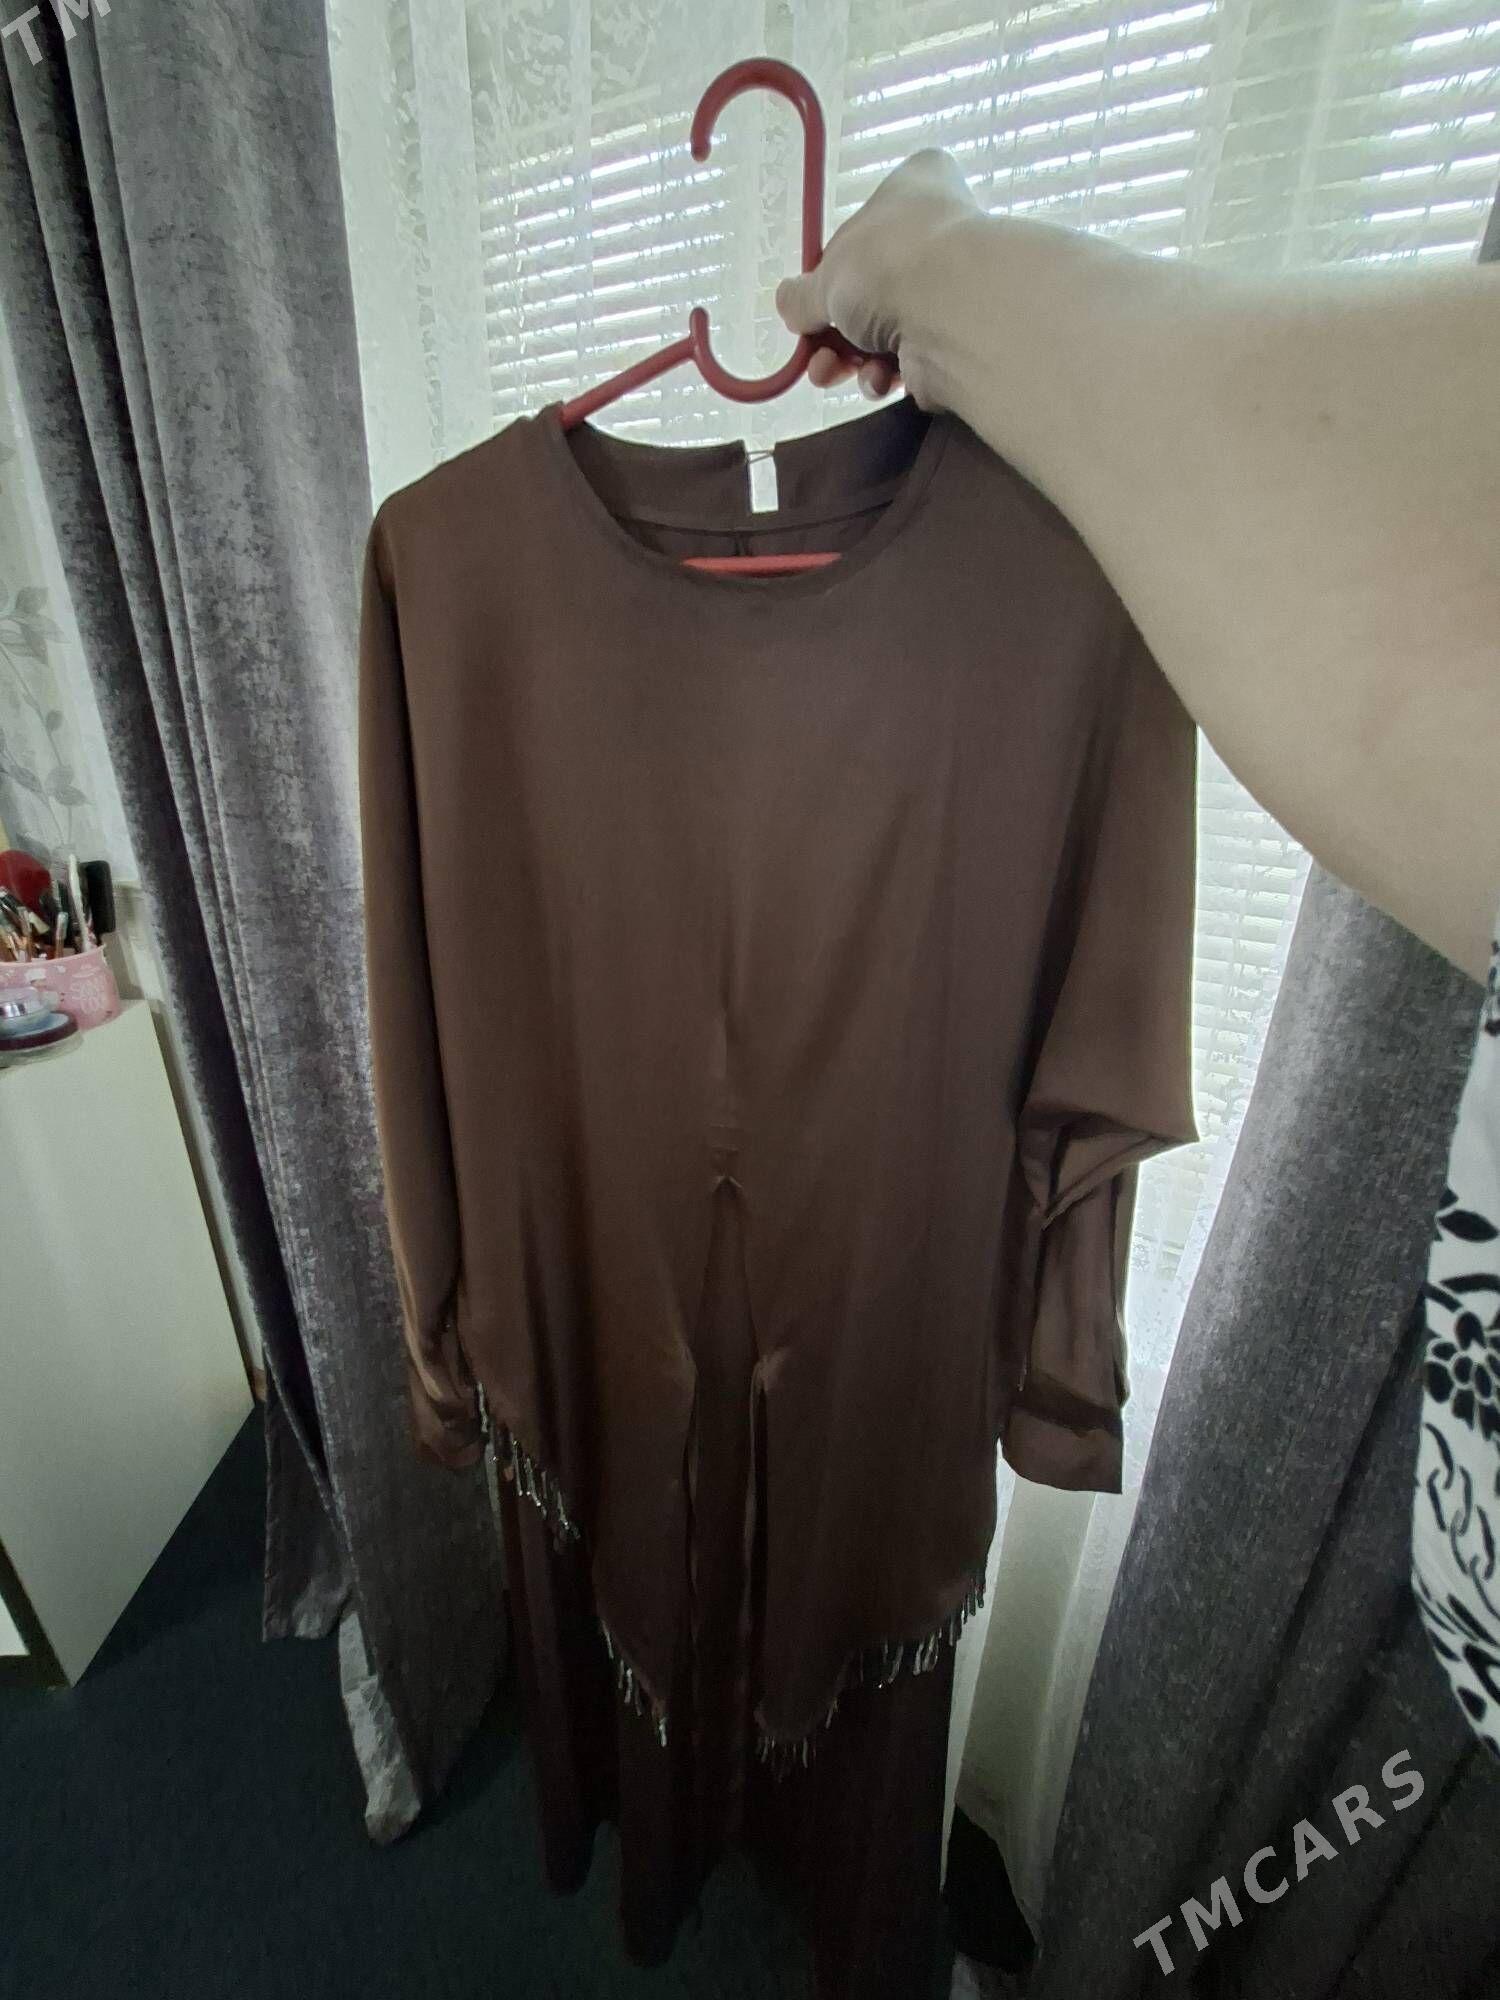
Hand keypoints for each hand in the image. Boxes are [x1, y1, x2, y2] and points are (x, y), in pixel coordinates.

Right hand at [775, 149, 979, 404]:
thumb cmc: (888, 266)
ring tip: (829, 373)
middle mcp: (939, 232)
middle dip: (835, 329)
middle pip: (873, 286)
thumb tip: (788, 304)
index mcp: (914, 188)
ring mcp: (952, 288)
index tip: (816, 295)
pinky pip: (910, 358)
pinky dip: (886, 374)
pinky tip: (877, 380)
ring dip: (851, 358)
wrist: (953, 310)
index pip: (872, 217)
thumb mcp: (825, 278)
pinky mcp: (959, 338)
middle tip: (814, 351)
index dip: (838, 261)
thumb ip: (802, 295)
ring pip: (887, 330)